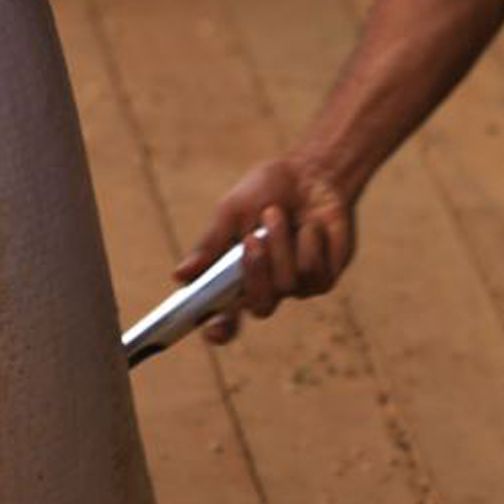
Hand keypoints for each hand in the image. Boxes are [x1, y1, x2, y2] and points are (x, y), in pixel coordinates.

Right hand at [175, 154, 355, 344]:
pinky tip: (309, 224)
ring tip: (277, 212)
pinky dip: (307, 241)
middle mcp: (264, 289)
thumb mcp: (230, 212)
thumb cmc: (264, 192)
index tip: (212, 326)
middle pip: (259, 306)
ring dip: (280, 243)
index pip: (223, 319)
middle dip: (255, 272)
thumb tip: (180, 275)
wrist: (310, 173)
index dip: (218, 330)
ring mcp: (296, 287)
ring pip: (287, 285)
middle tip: (250, 239)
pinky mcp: (324, 279)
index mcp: (233, 280)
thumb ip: (209, 245)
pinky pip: (313, 271)